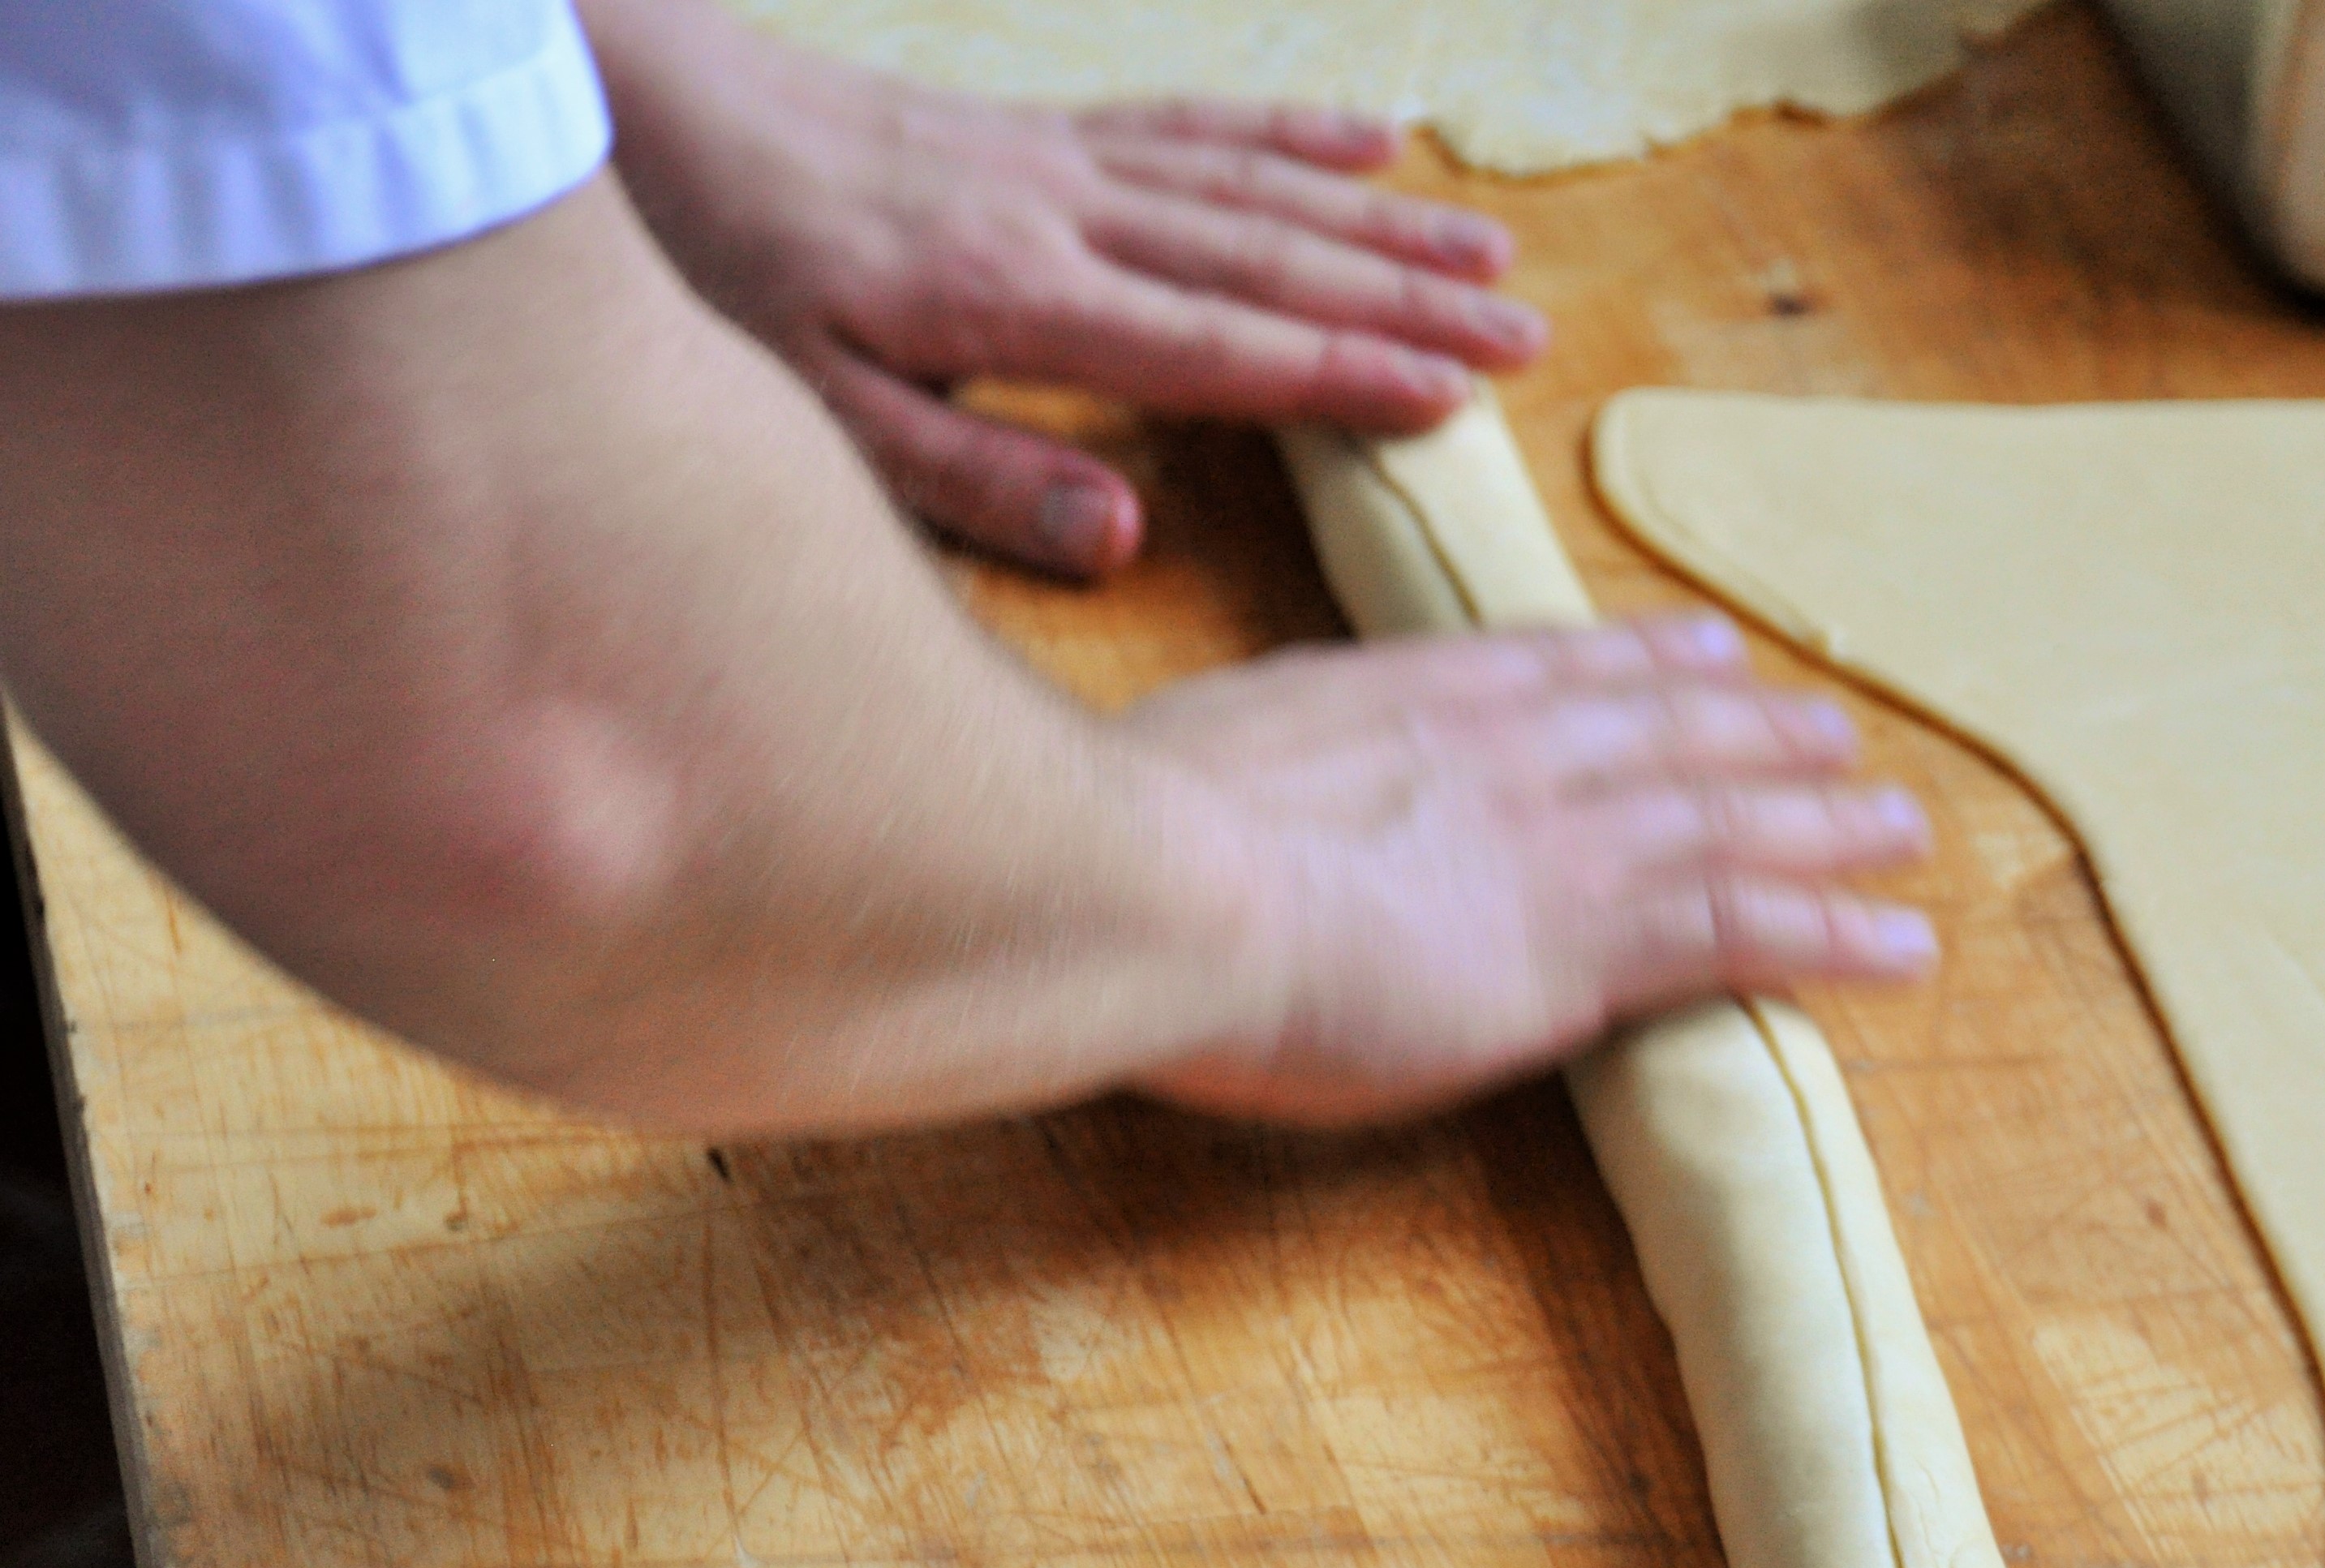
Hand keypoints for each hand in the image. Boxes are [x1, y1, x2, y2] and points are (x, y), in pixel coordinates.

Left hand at [579, 0, 1544, 576]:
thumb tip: (1126, 537)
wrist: (629, 102)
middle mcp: (1061, 218)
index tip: (1452, 402)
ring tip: (1488, 252)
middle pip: (1265, 262)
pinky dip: (1286, 132)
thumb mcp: (815, 421)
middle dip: (1402, 302)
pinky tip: (1368, 135)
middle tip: (1524, 340)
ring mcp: (1053, 160)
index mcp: (1018, 304)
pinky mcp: (1032, 129)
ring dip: (1378, 221)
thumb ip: (974, 484)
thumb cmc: (713, 274)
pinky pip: (1187, 124)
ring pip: (1250, 187)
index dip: (1341, 377)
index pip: (1216, 350)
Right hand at [1129, 618, 1938, 1123]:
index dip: (1643, 664)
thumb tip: (1205, 795)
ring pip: (1732, 823)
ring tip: (1899, 830)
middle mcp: (1507, 752)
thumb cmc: (1119, 838)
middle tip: (1831, 732)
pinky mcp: (1586, 944)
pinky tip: (1901, 948)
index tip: (1704, 651)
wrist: (1148, 881)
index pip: (1555, 672)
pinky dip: (1835, 935)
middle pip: (1666, 733)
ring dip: (1827, 828)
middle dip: (1757, 734)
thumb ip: (1240, 778)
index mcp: (1407, 697)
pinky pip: (1746, 931)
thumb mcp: (1183, 763)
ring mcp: (1557, 843)